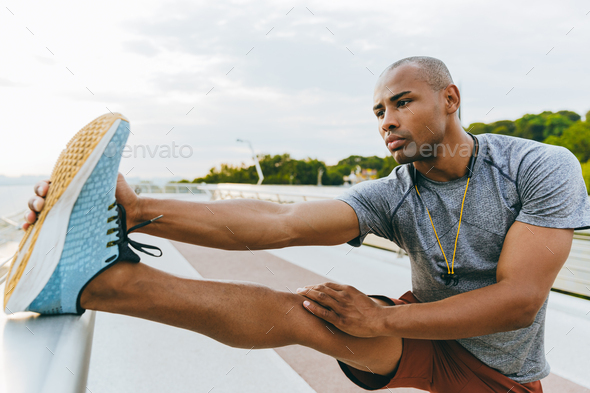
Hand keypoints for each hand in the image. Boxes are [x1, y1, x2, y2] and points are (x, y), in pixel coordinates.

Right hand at [24, 173, 141, 229]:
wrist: (131, 213)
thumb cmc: (122, 193)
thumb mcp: (111, 175)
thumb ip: (100, 164)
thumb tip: (98, 145)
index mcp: (71, 187)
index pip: (48, 185)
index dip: (41, 187)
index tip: (45, 190)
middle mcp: (65, 200)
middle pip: (39, 199)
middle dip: (35, 200)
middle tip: (41, 203)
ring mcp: (66, 215)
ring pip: (39, 213)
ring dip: (30, 214)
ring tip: (32, 218)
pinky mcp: (68, 229)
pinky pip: (47, 230)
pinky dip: (33, 230)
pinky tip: (28, 230)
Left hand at [296, 282, 387, 337]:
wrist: (380, 320)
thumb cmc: (370, 310)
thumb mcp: (359, 296)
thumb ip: (348, 294)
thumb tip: (337, 293)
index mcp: (347, 289)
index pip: (327, 285)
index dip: (315, 286)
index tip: (308, 288)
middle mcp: (343, 296)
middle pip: (321, 289)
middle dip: (308, 289)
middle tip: (299, 290)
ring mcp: (341, 308)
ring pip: (321, 298)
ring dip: (308, 295)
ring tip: (299, 294)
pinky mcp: (341, 320)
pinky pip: (324, 313)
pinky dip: (313, 307)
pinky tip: (305, 305)